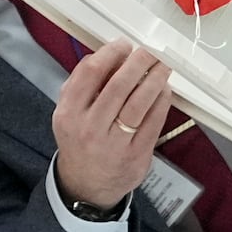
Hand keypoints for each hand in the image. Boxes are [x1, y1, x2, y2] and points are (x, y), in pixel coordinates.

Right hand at [51, 41, 171, 207]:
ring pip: (139, 104)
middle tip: (150, 52)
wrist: (86, 185)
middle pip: (118, 86)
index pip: (90, 74)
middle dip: (138, 63)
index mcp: (69, 113)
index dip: (110, 54)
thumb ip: (81, 84)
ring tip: (162, 66)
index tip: (124, 45)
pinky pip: (153, 123)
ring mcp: (114, 144)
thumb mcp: (68, 113)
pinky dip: (161, 102)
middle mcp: (90, 128)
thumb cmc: (79, 139)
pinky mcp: (136, 156)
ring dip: (154, 80)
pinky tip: (164, 90)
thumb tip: (104, 56)